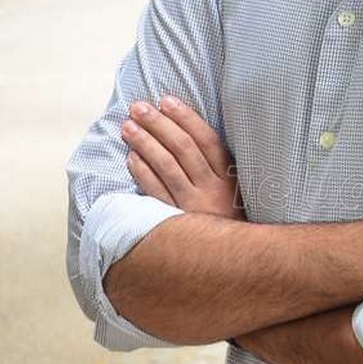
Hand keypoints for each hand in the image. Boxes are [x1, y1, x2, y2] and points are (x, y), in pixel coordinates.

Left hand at [121, 96, 242, 217]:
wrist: (232, 262)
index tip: (166, 100)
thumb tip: (189, 131)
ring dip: (145, 143)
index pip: (207, 140)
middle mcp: (214, 190)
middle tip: (138, 107)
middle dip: (159, 124)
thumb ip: (218, 167)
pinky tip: (131, 157)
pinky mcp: (177, 222)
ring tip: (128, 127)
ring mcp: (194, 206)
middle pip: (183, 148)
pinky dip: (142, 172)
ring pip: (167, 167)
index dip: (186, 117)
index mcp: (230, 178)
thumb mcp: (234, 192)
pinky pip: (156, 192)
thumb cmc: (228, 219)